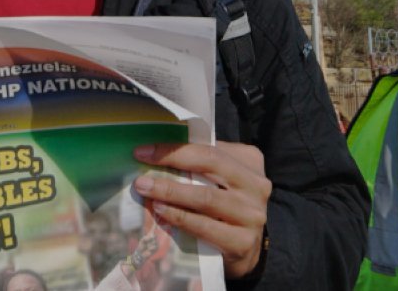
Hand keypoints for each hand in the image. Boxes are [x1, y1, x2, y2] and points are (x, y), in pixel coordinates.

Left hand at [132, 141, 270, 278]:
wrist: (246, 250)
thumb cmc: (225, 205)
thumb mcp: (221, 178)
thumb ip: (200, 163)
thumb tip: (156, 151)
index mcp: (250, 160)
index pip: (209, 147)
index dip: (175, 147)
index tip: (143, 150)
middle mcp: (256, 184)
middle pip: (210, 164)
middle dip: (171, 163)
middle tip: (141, 169)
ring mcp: (253, 214)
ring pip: (206, 197)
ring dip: (170, 191)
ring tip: (145, 189)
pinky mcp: (244, 241)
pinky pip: (205, 226)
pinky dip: (179, 217)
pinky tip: (160, 211)